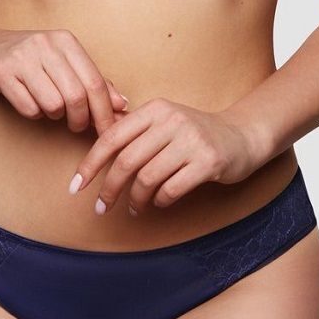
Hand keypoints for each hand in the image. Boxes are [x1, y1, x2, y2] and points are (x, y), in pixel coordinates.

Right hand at [0, 27, 127, 134]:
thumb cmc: (35, 59)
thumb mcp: (65, 63)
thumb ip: (93, 83)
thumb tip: (122, 106)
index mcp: (66, 41)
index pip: (95, 81)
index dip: (105, 111)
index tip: (109, 131)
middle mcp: (46, 44)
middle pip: (76, 96)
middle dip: (80, 119)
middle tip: (77, 126)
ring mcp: (22, 57)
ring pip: (53, 104)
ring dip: (54, 115)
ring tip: (49, 106)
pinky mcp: (2, 71)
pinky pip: (29, 108)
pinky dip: (33, 113)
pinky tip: (30, 101)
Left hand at [67, 97, 261, 214]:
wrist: (243, 135)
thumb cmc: (196, 133)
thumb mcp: (165, 121)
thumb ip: (135, 130)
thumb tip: (96, 144)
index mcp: (155, 109)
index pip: (113, 136)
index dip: (90, 163)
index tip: (76, 186)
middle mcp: (171, 120)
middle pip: (127, 160)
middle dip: (109, 188)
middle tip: (101, 207)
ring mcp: (192, 140)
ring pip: (148, 177)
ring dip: (135, 199)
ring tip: (133, 209)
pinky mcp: (208, 161)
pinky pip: (172, 188)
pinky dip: (159, 201)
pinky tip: (158, 204)